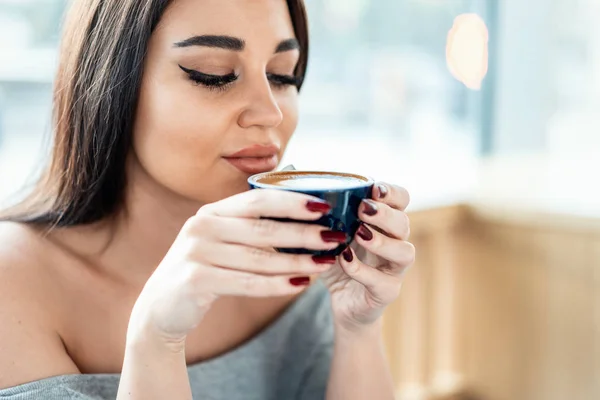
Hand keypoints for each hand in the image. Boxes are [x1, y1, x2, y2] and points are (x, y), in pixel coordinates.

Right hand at [128, 189, 344, 344]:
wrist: (161, 308)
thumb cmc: (203, 270)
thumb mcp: (219, 241)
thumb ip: (250, 229)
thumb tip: (304, 223)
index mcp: (211, 211)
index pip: (258, 200)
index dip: (293, 201)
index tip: (324, 206)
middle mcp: (202, 225)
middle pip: (263, 228)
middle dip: (304, 233)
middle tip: (335, 237)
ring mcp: (196, 252)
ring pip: (259, 257)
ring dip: (298, 261)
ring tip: (326, 262)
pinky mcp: (195, 279)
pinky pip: (247, 283)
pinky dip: (277, 284)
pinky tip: (301, 284)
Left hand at [320, 183, 414, 332]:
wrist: (344, 304)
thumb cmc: (338, 262)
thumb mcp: (329, 234)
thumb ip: (322, 212)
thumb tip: (295, 179)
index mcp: (384, 224)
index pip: (401, 201)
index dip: (392, 193)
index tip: (373, 188)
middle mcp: (395, 243)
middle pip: (404, 223)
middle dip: (385, 214)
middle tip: (362, 209)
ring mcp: (394, 270)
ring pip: (405, 252)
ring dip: (382, 241)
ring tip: (360, 234)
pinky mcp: (385, 292)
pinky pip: (380, 281)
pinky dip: (361, 269)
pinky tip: (344, 260)